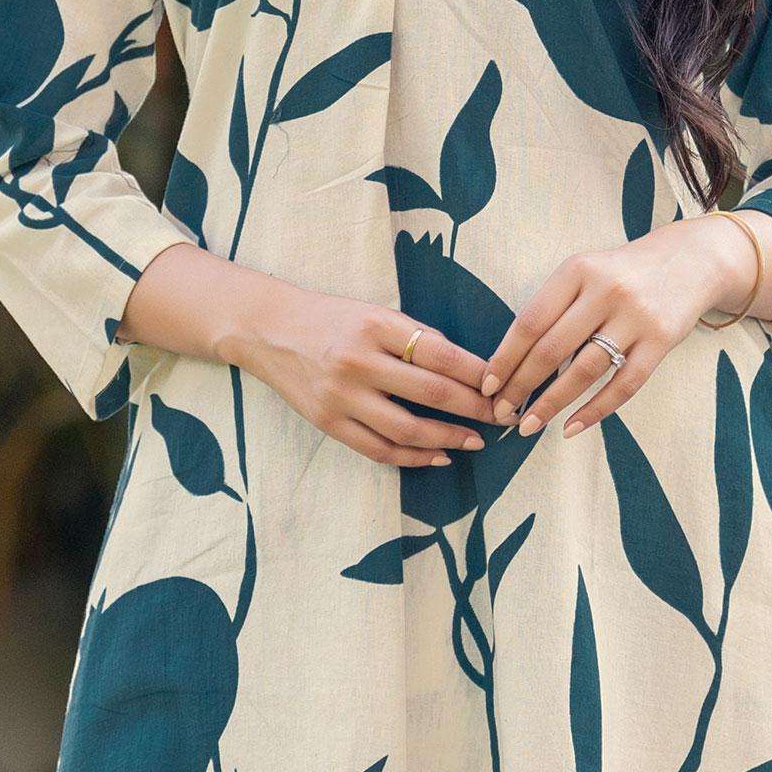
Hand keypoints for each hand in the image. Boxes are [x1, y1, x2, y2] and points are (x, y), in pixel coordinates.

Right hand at [238, 278, 498, 468]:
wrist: (268, 330)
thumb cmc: (333, 320)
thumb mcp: (375, 313)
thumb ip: (416, 337)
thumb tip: (469, 369)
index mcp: (376, 325)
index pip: (441, 354)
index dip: (478, 374)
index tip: (503, 385)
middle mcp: (358, 361)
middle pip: (431, 393)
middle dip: (475, 409)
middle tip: (503, 417)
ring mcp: (341, 396)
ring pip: (408, 429)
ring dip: (449, 438)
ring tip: (475, 440)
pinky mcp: (328, 422)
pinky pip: (379, 449)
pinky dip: (414, 457)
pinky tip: (439, 455)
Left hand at [484, 218, 759, 437]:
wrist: (691, 259)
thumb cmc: (623, 273)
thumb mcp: (586, 272)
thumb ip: (554, 306)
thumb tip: (513, 361)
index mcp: (577, 270)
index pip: (530, 321)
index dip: (505, 357)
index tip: (488, 386)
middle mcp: (606, 290)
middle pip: (551, 349)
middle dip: (521, 387)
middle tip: (501, 414)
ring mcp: (636, 316)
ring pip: (584, 371)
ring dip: (552, 404)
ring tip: (529, 426)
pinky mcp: (661, 340)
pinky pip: (624, 384)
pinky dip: (595, 410)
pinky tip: (572, 427)